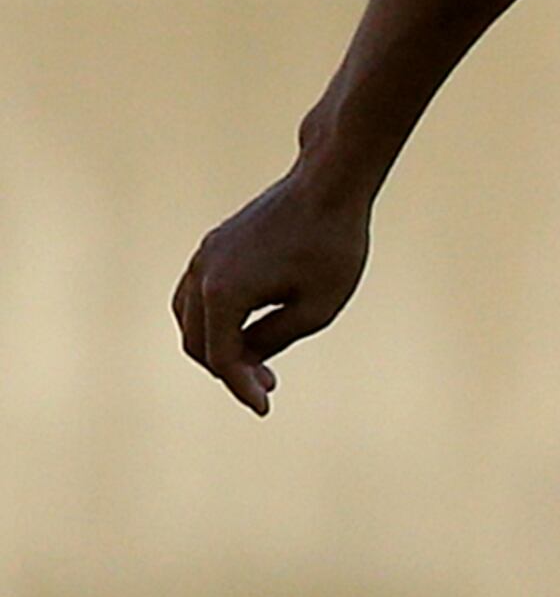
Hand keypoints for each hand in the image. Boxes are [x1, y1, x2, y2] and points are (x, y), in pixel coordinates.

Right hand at [173, 175, 373, 413]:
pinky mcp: (214, 247)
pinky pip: (198, 295)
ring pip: (191, 319)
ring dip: (217, 346)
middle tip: (269, 387)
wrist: (327, 187)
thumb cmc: (331, 248)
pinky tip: (249, 331)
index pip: (221, 357)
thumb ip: (274, 339)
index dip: (242, 387)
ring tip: (259, 364)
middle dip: (229, 371)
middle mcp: (203, 273)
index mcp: (224, 292)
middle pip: (197, 342)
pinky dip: (215, 320)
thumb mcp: (315, 309)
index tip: (265, 409)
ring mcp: (204, 257)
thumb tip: (246, 363)